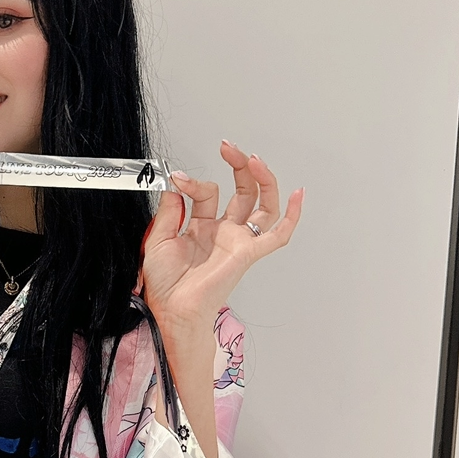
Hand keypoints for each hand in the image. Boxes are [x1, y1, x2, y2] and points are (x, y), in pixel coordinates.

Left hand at [140, 142, 303, 341]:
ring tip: (253, 159)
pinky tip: (299, 195)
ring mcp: (238, 241)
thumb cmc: (166, 284)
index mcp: (202, 227)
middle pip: (242, 191)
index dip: (194, 182)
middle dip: (238, 166)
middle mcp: (224, 232)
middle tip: (229, 148)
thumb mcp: (159, 238)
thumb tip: (176, 185)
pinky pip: (277, 235)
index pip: (208, 192)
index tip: (179, 179)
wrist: (172, 309)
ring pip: (263, 205)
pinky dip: (291, 216)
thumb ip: (169, 210)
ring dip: (262, 180)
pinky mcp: (247, 253)